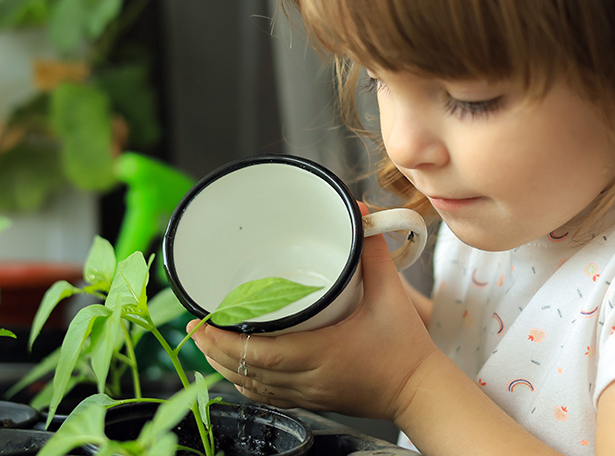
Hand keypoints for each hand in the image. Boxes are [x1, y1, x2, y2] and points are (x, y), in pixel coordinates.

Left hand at [188, 218, 438, 419]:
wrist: (420, 390)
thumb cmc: (405, 347)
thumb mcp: (391, 294)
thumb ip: (373, 251)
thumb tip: (360, 212)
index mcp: (319, 353)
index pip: (256, 353)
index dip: (222, 340)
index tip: (202, 321)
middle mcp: (306, 379)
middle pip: (244, 371)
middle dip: (213, 350)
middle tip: (195, 326)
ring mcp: (307, 394)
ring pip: (251, 387)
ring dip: (226, 367)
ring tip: (207, 343)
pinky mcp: (312, 401)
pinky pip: (268, 397)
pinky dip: (247, 383)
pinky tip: (238, 369)